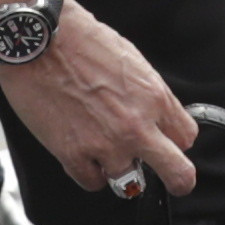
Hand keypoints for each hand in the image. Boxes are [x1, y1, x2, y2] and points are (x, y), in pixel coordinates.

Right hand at [0, 0, 200, 200]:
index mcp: (154, 97)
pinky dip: (90, 172)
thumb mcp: (130, 59)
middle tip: (172, 181)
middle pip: (178, 173)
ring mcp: (105, 145)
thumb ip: (147, 93)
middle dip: (178, 180)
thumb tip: (153, 114)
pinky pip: (93, 182)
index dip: (175, 141)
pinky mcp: (73, 155)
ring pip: (129, 184)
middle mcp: (136, 126)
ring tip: (107, 152)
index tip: (166, 141)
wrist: (38, 41)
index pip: (186, 137)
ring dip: (120, 170)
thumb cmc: (79, 40)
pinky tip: (84, 155)